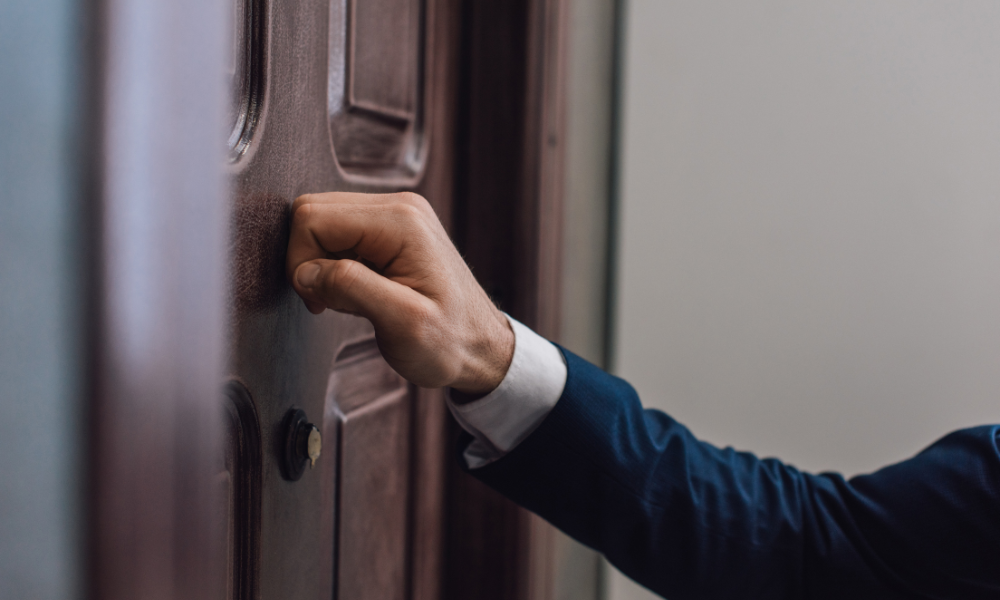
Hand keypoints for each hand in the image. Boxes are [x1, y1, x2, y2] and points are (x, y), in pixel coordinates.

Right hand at [286, 191, 513, 395]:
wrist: (481, 347)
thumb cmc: (451, 341)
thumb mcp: (403, 322)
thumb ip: (352, 288)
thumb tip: (307, 272)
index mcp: (400, 222)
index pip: (313, 217)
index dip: (301, 261)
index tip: (320, 301)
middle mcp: (399, 207)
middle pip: (314, 212)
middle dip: (309, 261)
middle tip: (331, 301)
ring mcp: (397, 215)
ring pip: (324, 223)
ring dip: (323, 265)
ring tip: (352, 300)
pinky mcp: (392, 230)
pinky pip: (342, 234)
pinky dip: (337, 266)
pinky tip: (359, 292)